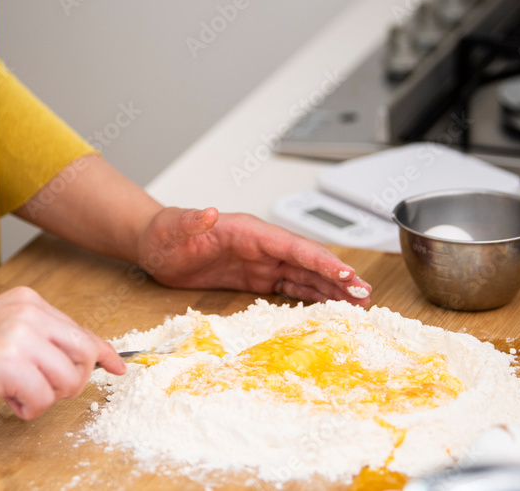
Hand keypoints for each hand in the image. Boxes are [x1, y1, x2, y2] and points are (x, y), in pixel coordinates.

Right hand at [0, 286, 124, 417]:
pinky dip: (30, 409)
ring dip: (47, 398)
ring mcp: (19, 337)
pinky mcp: (8, 365)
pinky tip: (7, 401)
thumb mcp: (1, 327)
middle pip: (85, 354)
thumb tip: (80, 359)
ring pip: (68, 380)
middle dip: (74, 381)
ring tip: (17, 393)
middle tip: (44, 391)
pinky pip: (44, 399)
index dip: (104, 353)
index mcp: (29, 301)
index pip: (81, 330)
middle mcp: (29, 313)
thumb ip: (38, 337)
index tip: (117, 367)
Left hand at [137, 207, 371, 305]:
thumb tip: (208, 212)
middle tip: (364, 296)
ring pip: (304, 274)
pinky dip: (311, 296)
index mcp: (248, 231)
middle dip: (337, 277)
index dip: (320, 260)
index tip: (345, 274)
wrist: (155, 245)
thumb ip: (191, 221)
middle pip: (307, 261)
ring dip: (330, 289)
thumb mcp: (173, 227)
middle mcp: (260, 245)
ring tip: (357, 305)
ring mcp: (260, 261)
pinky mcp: (255, 277)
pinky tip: (328, 307)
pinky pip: (289, 286)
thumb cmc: (164, 233)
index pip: (292, 245)